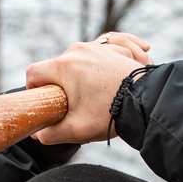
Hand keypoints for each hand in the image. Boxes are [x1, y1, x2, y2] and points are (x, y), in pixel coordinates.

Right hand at [27, 33, 150, 144]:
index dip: (33, 89)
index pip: (34, 73)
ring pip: (78, 59)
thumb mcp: (76, 130)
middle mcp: (79, 50)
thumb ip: (50, 133)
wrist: (149, 102)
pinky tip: (109, 72)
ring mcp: (98, 47)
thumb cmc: (111, 114)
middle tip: (73, 105)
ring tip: (94, 95)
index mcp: (64, 66)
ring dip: (81, 75)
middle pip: (57, 67)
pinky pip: (102, 50)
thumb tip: (37, 133)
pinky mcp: (115, 48)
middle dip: (60, 85)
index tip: (44, 102)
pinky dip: (103, 60)